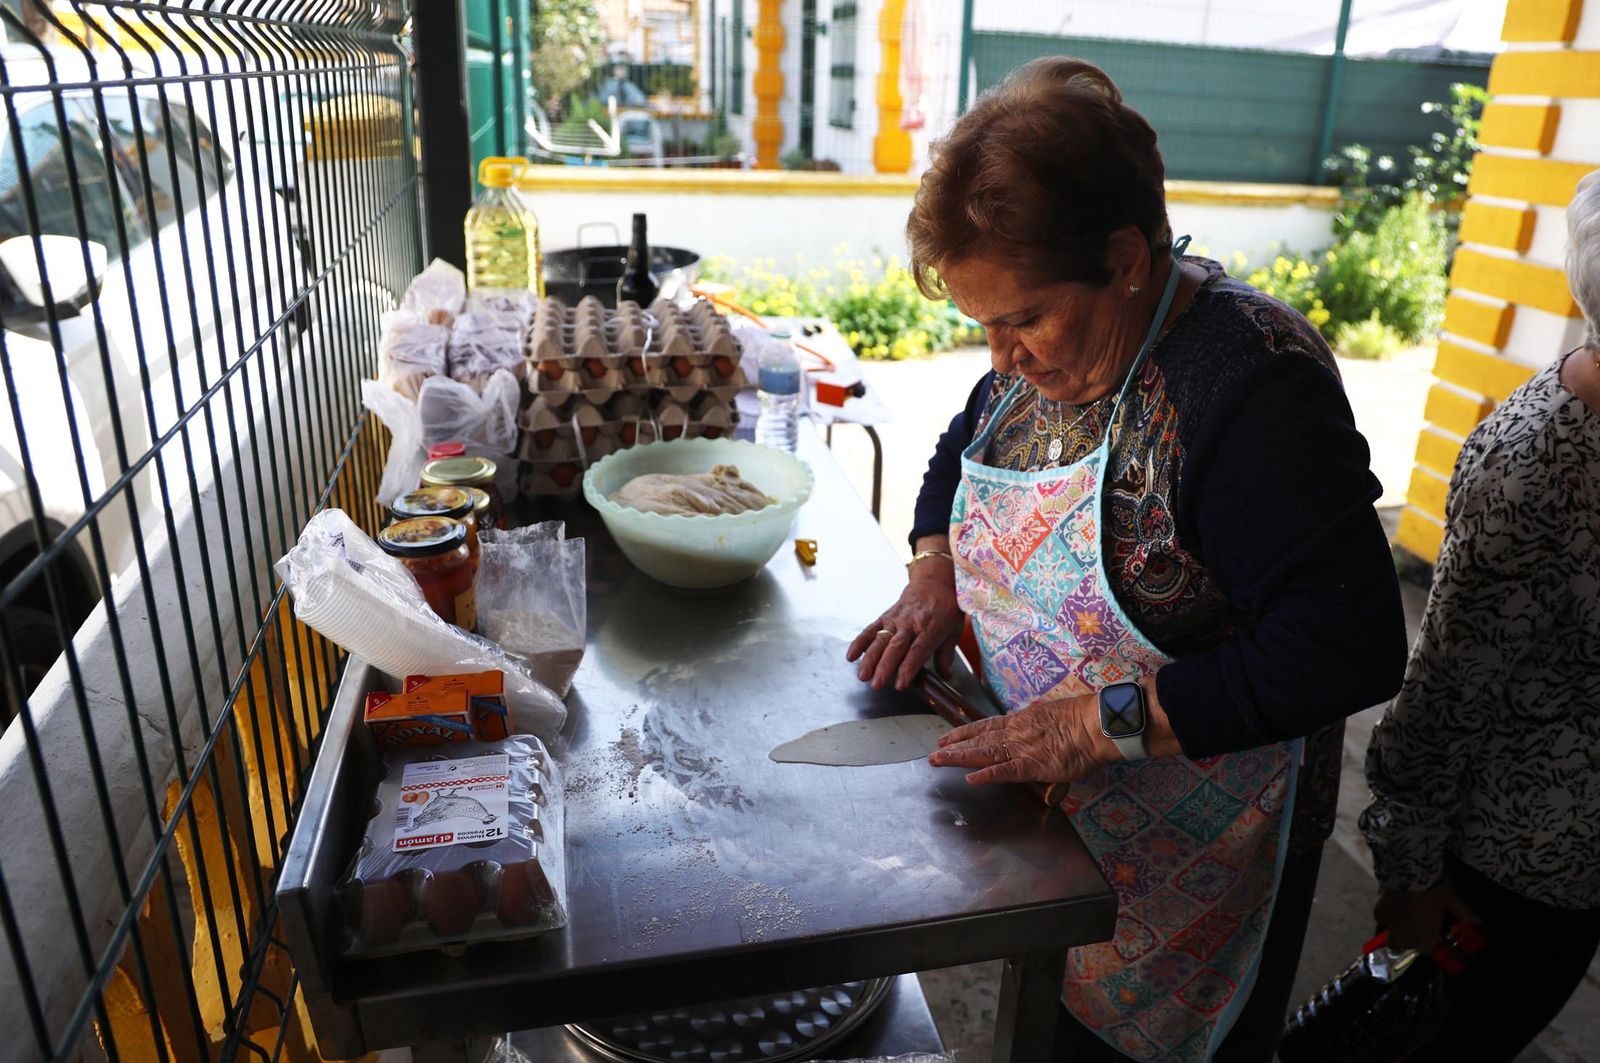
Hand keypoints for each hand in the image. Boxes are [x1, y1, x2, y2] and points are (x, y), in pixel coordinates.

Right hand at [846, 563, 962, 690]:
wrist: (933, 583)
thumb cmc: (945, 609)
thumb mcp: (953, 631)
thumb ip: (945, 655)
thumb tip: (945, 677)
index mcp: (931, 628)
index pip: (917, 651)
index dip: (908, 668)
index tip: (900, 684)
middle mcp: (911, 624)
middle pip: (895, 647)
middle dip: (884, 667)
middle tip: (877, 684)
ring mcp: (895, 620)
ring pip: (880, 640)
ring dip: (870, 659)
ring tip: (863, 675)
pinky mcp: (885, 617)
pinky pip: (870, 629)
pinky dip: (859, 642)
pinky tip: (851, 656)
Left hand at [928, 694, 1113, 785]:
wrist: (1095, 724)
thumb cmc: (1080, 721)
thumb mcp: (1051, 717)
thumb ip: (1036, 727)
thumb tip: (1031, 733)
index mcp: (1020, 721)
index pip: (985, 727)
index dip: (964, 733)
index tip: (946, 737)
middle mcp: (1015, 733)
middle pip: (978, 741)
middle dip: (954, 747)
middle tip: (933, 754)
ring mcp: (1022, 749)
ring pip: (984, 754)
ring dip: (959, 758)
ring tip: (939, 761)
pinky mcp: (1033, 765)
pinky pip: (1006, 771)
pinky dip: (987, 775)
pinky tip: (971, 779)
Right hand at [1374, 881, 1479, 952]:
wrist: (1407, 871)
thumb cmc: (1434, 890)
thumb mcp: (1452, 900)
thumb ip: (1464, 913)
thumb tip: (1479, 920)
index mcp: (1426, 938)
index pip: (1425, 949)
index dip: (1429, 940)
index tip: (1434, 931)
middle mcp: (1406, 937)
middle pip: (1404, 946)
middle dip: (1409, 941)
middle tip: (1417, 926)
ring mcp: (1390, 925)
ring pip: (1390, 937)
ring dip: (1396, 932)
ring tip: (1404, 918)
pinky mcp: (1378, 911)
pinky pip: (1382, 919)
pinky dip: (1386, 916)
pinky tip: (1393, 906)